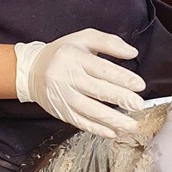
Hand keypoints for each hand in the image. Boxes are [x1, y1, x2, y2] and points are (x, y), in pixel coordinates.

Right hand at [15, 28, 145, 137]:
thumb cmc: (62, 53)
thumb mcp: (83, 38)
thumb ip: (109, 43)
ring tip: (131, 125)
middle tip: (138, 105)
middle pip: (98, 91)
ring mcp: (64, 97)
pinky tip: (112, 132)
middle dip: (120, 99)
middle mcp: (68, 78)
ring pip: (90, 111)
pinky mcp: (62, 112)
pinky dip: (97, 129)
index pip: (102, 69)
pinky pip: (81, 123)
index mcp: (75, 57)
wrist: (32, 71)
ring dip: (113, 119)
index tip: (139, 85)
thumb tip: (132, 53)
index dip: (122, 78)